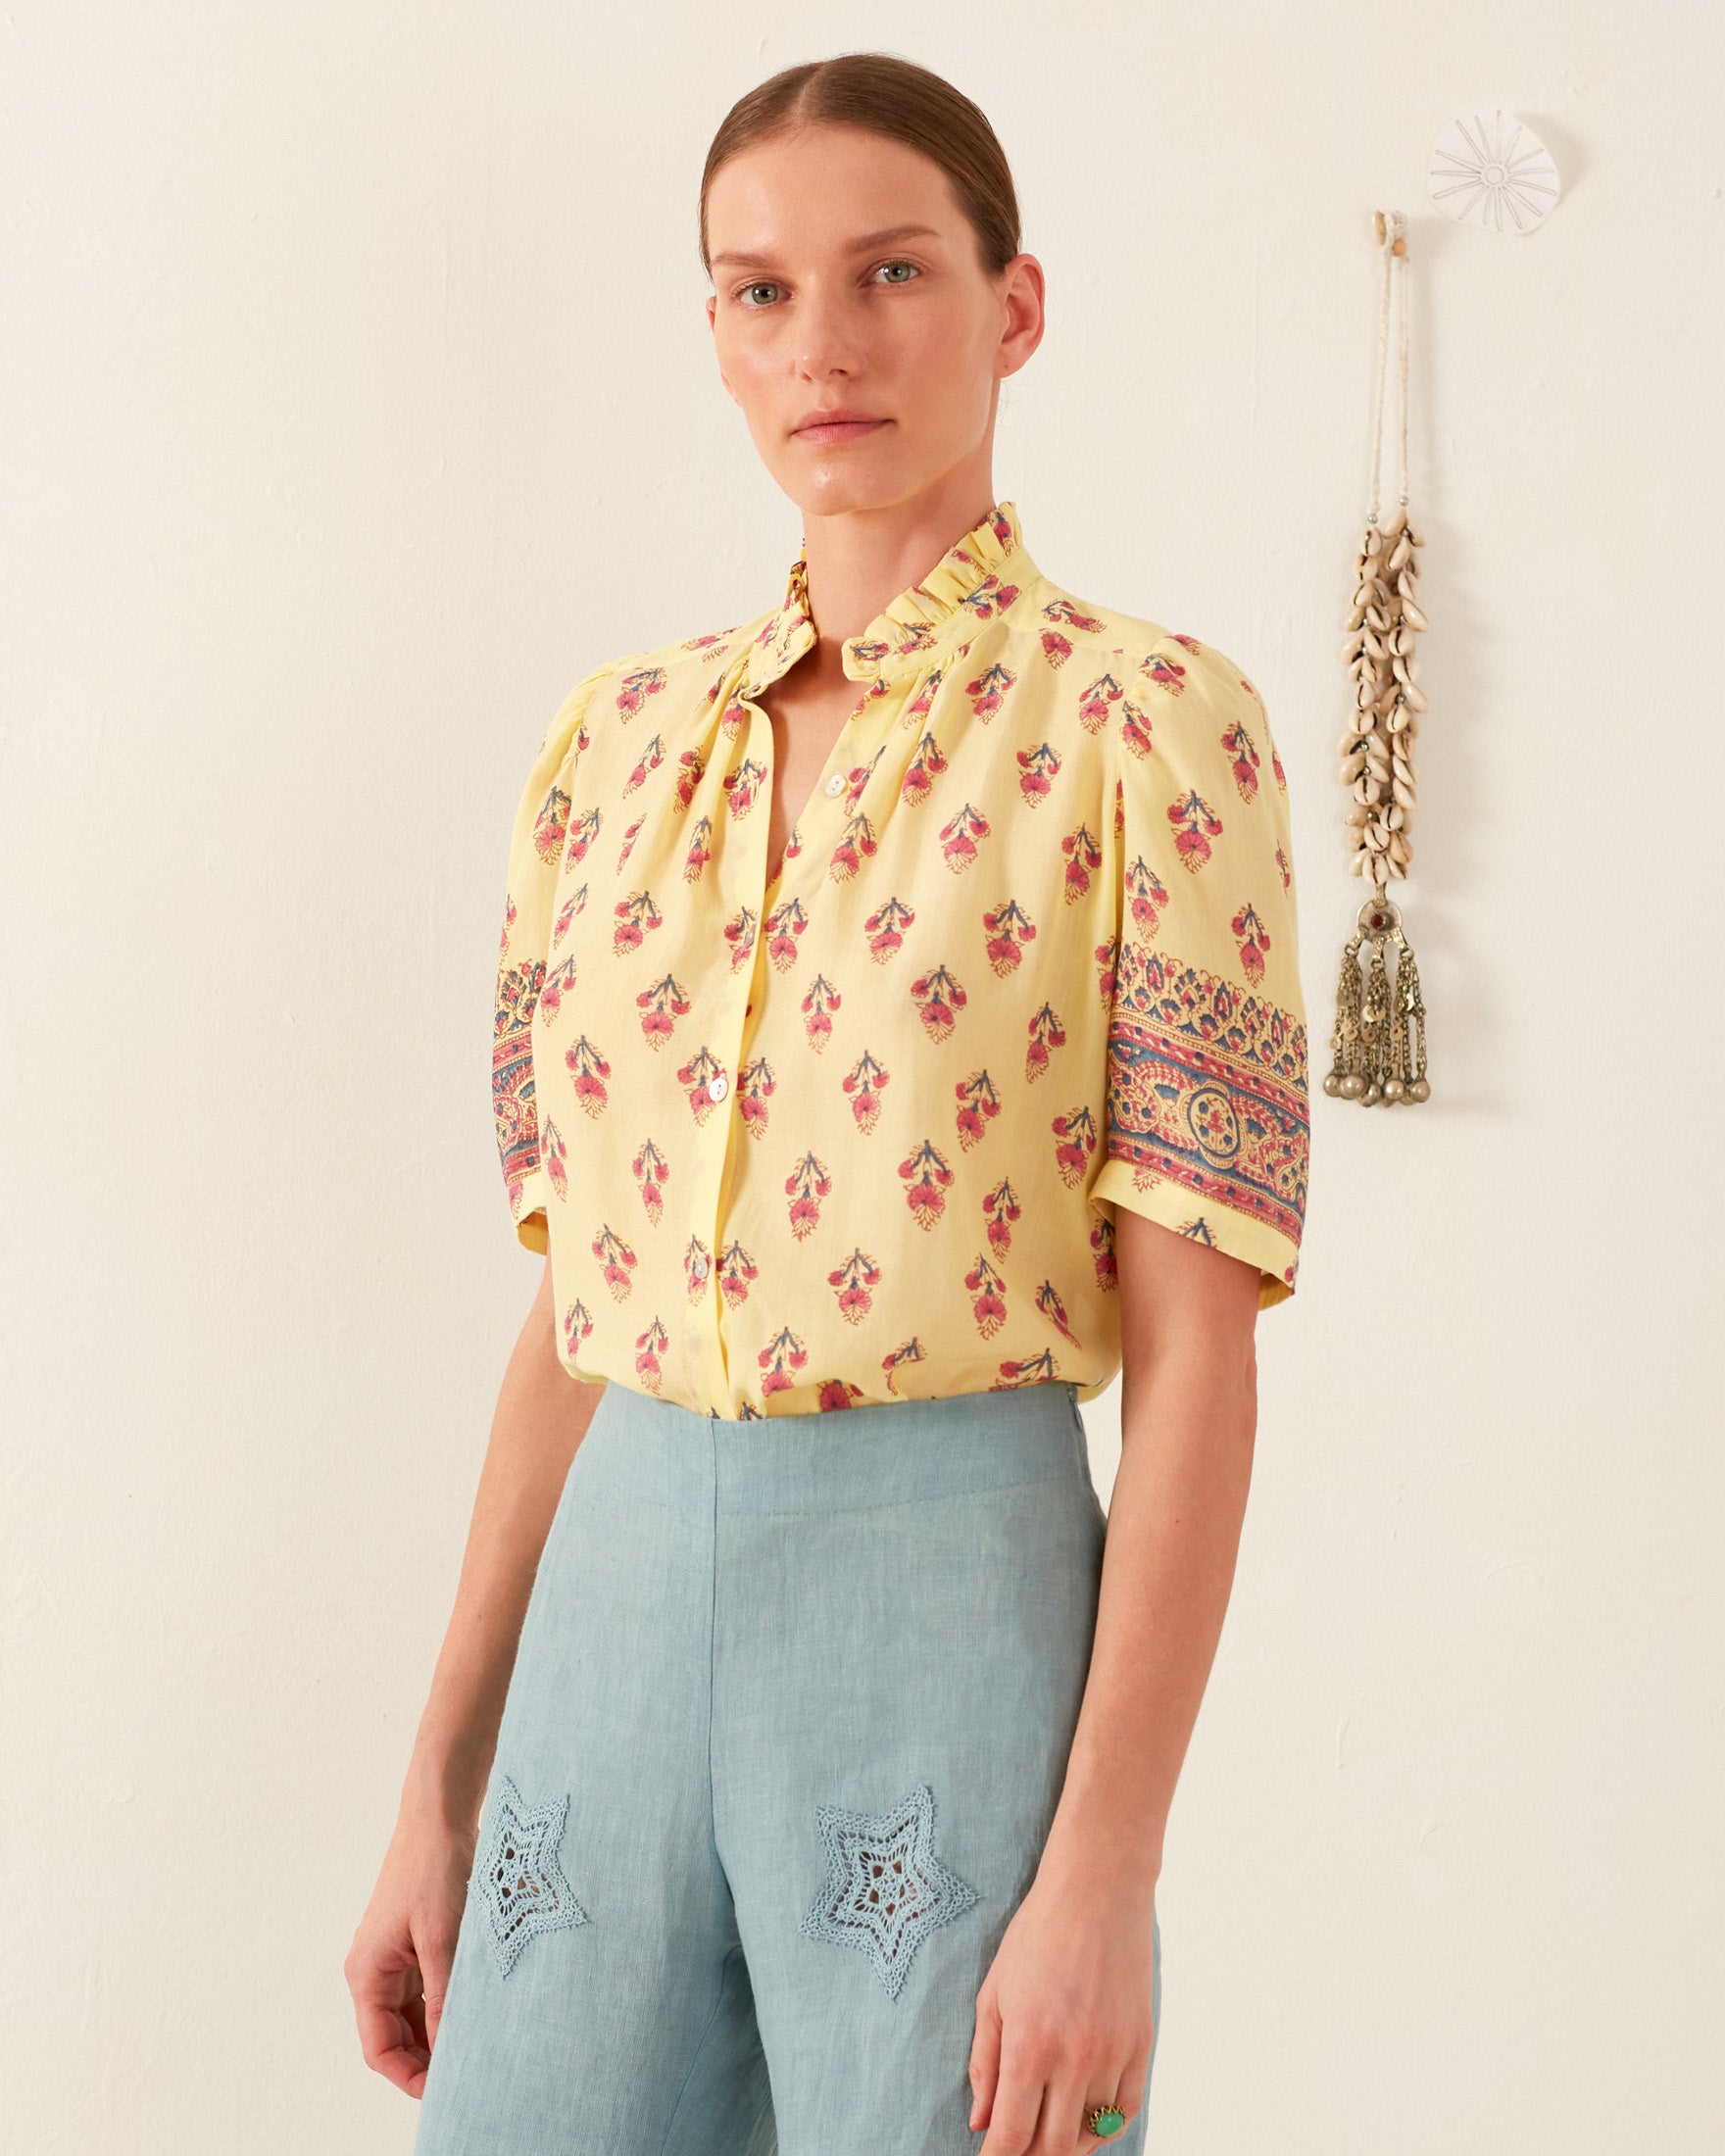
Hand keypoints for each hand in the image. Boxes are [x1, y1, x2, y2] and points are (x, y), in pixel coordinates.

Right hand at [344, 1799, 476, 2097]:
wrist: (440, 1816)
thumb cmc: (434, 1869)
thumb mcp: (442, 1938)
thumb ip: (443, 1997)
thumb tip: (449, 2050)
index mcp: (367, 1973)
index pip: (379, 2048)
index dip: (409, 2076)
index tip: (444, 2091)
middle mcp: (375, 1970)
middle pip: (395, 2036)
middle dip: (426, 2059)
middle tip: (467, 2072)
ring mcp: (395, 1957)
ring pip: (414, 2016)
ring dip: (438, 2033)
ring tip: (475, 2045)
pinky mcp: (415, 1944)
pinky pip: (427, 1990)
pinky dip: (446, 2006)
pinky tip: (474, 2012)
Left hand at [968, 1846, 1157, 2152]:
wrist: (1098, 1892)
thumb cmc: (1037, 1936)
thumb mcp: (993, 1993)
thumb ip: (985, 2062)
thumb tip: (981, 2122)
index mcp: (1029, 2046)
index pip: (1012, 2137)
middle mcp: (1074, 2060)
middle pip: (1054, 2148)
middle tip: (1016, 2145)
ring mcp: (1113, 2055)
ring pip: (1091, 2137)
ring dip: (1066, 2145)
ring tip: (1047, 2132)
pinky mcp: (1141, 2046)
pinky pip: (1126, 2112)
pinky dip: (1104, 2128)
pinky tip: (1085, 2119)